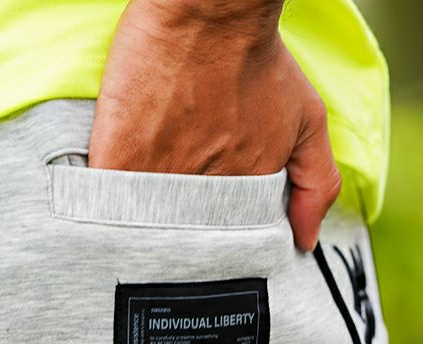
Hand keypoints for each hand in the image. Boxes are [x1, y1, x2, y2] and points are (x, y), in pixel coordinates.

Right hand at [88, 0, 340, 251]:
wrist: (210, 15)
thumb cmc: (260, 63)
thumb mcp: (308, 122)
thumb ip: (315, 185)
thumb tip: (306, 241)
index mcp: (243, 194)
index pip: (228, 241)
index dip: (217, 241)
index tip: (209, 236)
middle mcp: (206, 194)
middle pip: (188, 238)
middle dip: (182, 240)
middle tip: (176, 224)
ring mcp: (161, 177)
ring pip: (147, 224)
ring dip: (143, 226)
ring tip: (141, 217)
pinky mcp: (120, 157)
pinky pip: (109, 202)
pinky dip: (107, 209)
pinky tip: (109, 207)